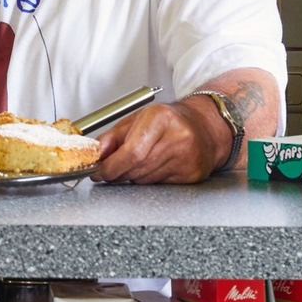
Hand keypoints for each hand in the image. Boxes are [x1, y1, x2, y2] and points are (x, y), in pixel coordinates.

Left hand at [91, 99, 225, 184]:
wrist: (205, 127)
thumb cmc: (169, 120)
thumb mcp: (137, 119)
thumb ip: (112, 137)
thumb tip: (96, 154)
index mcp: (160, 118)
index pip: (132, 152)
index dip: (112, 166)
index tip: (99, 171)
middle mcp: (177, 137)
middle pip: (137, 168)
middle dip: (117, 173)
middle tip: (109, 170)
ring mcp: (187, 158)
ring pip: (145, 179)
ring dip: (131, 176)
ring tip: (135, 163)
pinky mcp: (192, 174)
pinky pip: (158, 184)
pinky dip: (148, 179)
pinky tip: (153, 166)